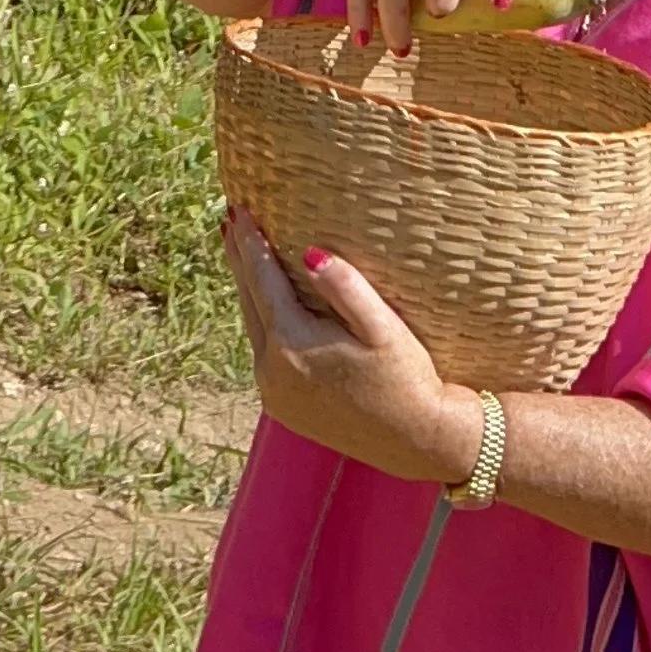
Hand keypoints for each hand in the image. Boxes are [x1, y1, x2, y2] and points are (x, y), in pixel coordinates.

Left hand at [224, 211, 483, 487]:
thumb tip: (310, 252)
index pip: (263, 281)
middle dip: (240, 259)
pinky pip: (263, 353)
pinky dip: (261, 320)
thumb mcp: (384, 328)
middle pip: (249, 301)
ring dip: (247, 289)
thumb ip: (347, 288)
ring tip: (241, 253)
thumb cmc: (408, 379)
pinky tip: (265, 305)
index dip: (252, 243)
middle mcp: (273, 372)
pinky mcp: (283, 408)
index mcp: (294, 347)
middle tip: (230, 218)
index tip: (240, 208)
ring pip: (254, 327)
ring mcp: (274, 394)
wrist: (420, 442)